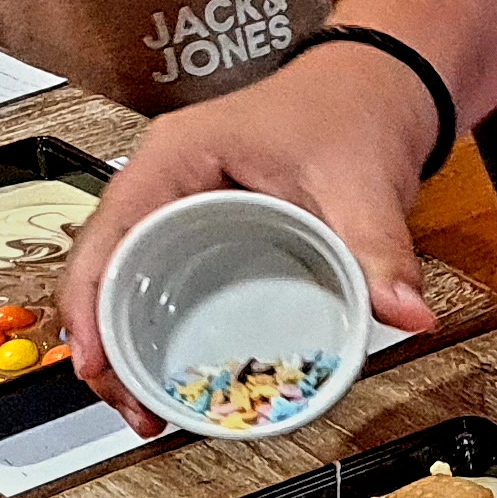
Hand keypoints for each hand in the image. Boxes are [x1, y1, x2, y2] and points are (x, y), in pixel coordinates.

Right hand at [60, 40, 444, 434]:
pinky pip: (160, 283)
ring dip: (126, 345)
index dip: (90, 304)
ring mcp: (177, 207)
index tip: (96, 363)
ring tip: (147, 407)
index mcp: (175, 158)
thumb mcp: (363, 182)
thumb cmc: (349, 109)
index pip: (107, 235)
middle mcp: (163, 182)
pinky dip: (157, 329)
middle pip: (104, 270)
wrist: (376, 88)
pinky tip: (171, 374)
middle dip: (103, 344)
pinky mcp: (201, 230)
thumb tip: (406, 312)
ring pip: (125, 282)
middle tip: (134, 409)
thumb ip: (380, 250)